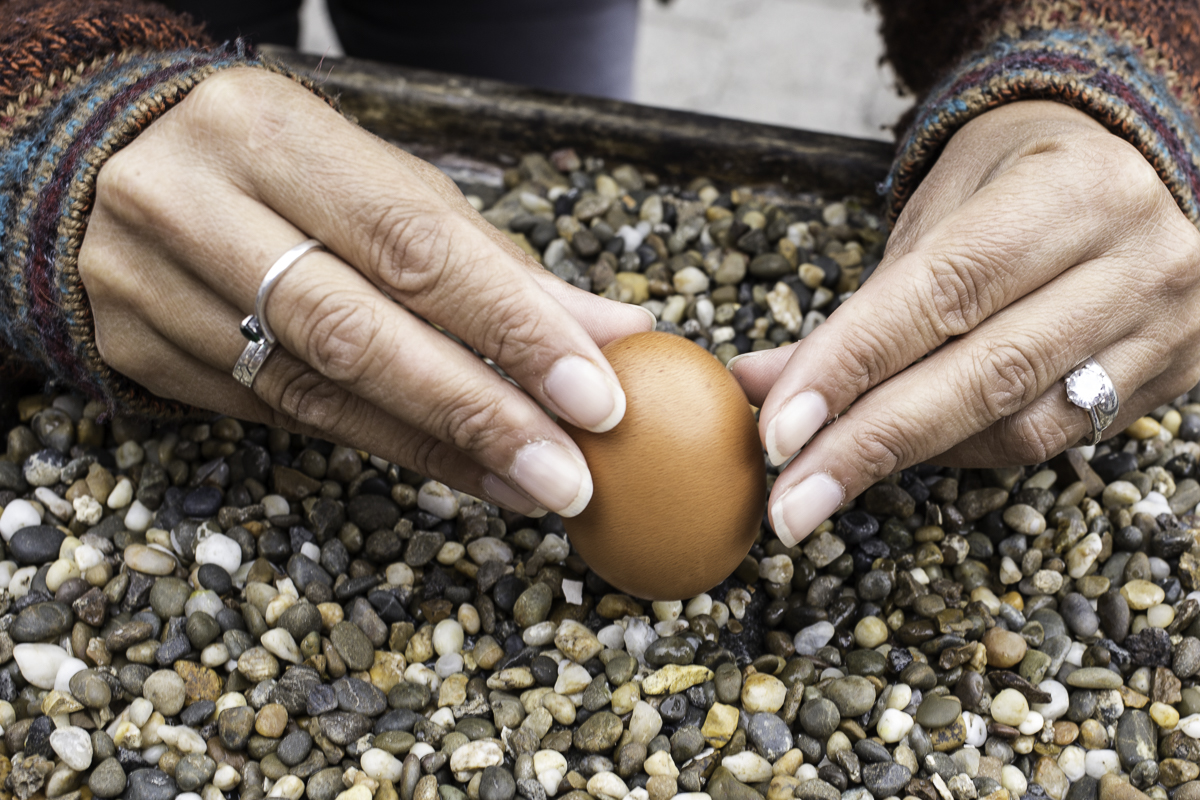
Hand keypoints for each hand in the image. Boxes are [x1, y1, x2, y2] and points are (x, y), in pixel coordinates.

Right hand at [78, 67, 652, 516]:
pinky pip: (276, 415)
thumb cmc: (280, 172)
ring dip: (437, 449)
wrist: (98, 168)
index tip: (595, 393)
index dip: (510, 325)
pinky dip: (377, 444)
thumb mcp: (382, 184)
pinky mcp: (139, 352)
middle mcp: (195, 205)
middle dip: (477, 412)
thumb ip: (491, 260)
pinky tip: (452, 470)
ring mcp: (151, 285)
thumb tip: (614, 332)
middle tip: (568, 474)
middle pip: (355, 331)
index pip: (411, 242)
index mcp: (269, 134)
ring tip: (528, 486)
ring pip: (313, 389)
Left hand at [731, 100, 1199, 544]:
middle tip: (787, 500)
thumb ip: (856, 308)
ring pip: (1022, 424)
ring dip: (910, 461)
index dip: (850, 366)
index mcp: (1072, 190)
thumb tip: (756, 384)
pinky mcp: (1173, 373)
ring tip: (826, 481)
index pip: (942, 291)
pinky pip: (1053, 438)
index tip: (778, 431)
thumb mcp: (934, 215)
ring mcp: (1165, 323)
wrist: (1136, 170)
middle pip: (985, 375)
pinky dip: (965, 453)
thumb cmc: (1012, 181)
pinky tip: (904, 456)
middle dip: (868, 445)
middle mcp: (1136, 259)